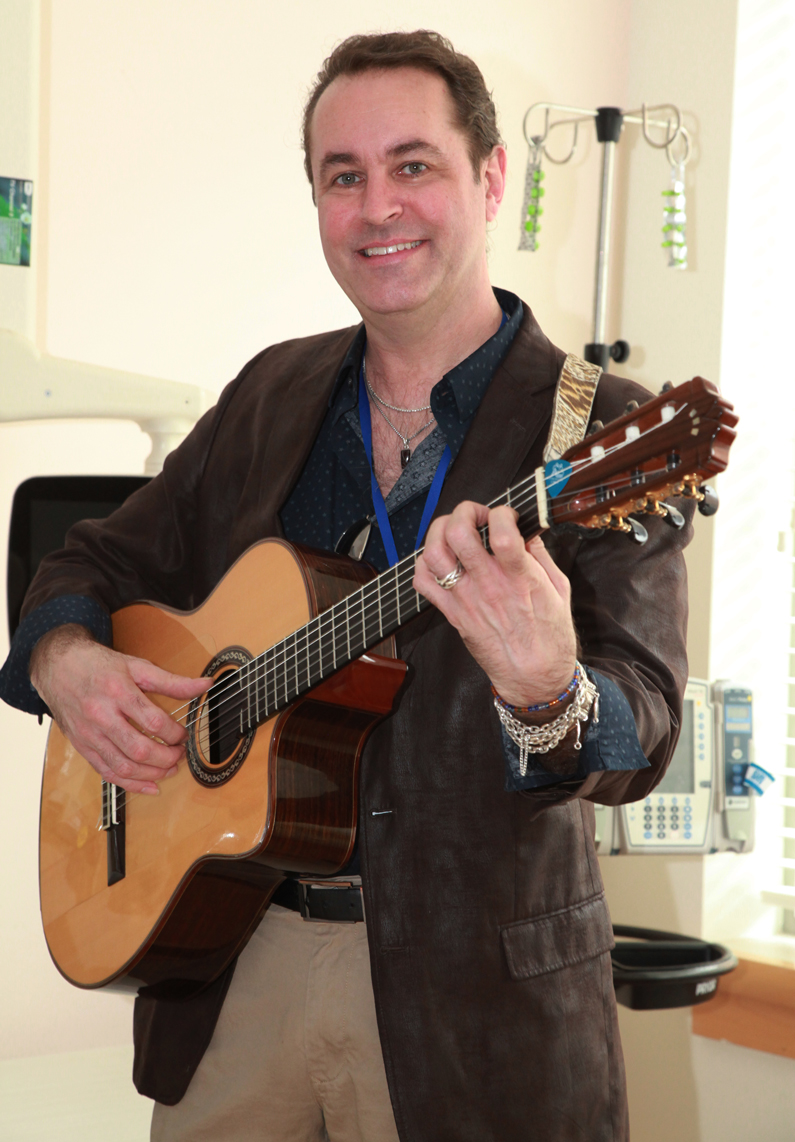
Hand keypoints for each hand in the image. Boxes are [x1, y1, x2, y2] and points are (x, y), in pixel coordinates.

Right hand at [30, 625, 209, 794]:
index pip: (152, 721)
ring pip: (123, 766)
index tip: (183, 734)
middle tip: (179, 754)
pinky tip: (149, 786)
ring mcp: (90, 734)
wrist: (58, 667)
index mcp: (118, 692)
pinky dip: (130, 784)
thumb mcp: (137, 666)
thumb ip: (172, 681)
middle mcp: (101, 715)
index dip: (174, 733)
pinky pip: (107, 772)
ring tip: (169, 769)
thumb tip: (205, 685)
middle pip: (139, 749)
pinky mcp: (82, 746)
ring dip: (152, 774)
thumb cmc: (98, 665)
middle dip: (166, 758)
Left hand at [414, 503, 576, 706]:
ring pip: (434, 553)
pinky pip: (422, 582)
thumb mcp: (559, 588)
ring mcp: (465, 600)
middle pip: (459, 534)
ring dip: (440, 531)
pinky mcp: (452, 614)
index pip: (502, 533)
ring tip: (454, 530)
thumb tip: (526, 530)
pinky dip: (424, 563)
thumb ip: (540, 555)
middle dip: (465, 512)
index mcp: (520, 578)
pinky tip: (440, 559)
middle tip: (476, 515)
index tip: (507, 516)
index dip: (502, 512)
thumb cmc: (549, 636)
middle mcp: (488, 586)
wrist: (532, 678)